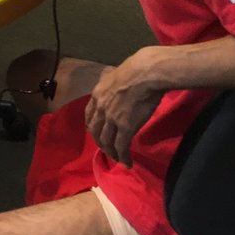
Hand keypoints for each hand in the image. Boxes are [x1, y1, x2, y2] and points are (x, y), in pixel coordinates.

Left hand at [84, 48, 164, 166]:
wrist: (145, 74)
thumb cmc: (135, 71)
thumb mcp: (115, 75)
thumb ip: (112, 83)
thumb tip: (116, 82)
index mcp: (97, 94)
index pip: (89, 115)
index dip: (92, 126)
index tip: (96, 133)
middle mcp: (101, 108)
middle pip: (95, 131)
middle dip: (100, 142)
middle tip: (107, 149)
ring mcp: (112, 119)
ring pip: (107, 141)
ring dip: (111, 152)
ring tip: (117, 158)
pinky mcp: (125, 128)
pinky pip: (121, 147)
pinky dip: (123, 157)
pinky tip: (128, 162)